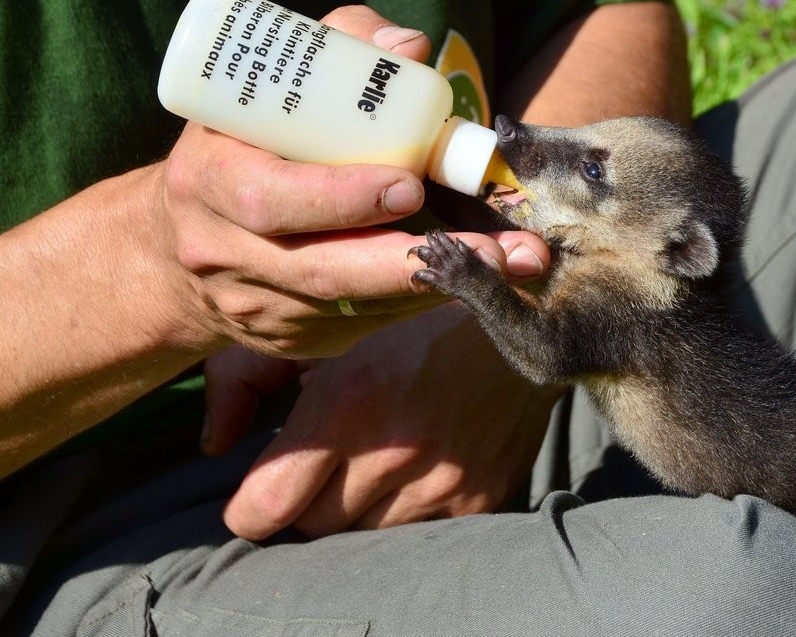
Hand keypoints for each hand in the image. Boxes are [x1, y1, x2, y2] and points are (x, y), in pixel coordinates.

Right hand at [153, 6, 549, 357]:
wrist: (177, 244)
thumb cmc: (240, 146)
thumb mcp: (263, 89)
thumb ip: (337, 49)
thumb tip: (411, 45)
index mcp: (211, 180)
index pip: (268, 199)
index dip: (340, 197)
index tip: (410, 185)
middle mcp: (226, 252)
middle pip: (322, 271)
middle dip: (415, 263)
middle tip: (498, 250)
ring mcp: (258, 306)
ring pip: (354, 307)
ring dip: (438, 287)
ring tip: (513, 267)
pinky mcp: (291, 340)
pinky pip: (362, 326)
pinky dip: (418, 302)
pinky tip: (471, 281)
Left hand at [203, 305, 560, 539]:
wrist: (525, 316)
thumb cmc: (411, 314)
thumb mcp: (325, 327)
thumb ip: (250, 378)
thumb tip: (214, 442)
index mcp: (346, 402)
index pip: (265, 510)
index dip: (253, 507)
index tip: (260, 493)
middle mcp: (392, 451)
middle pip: (312, 527)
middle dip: (308, 501)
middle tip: (324, 466)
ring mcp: (441, 481)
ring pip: (364, 537)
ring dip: (359, 510)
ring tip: (374, 464)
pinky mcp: (480, 499)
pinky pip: (419, 536)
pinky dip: (409, 512)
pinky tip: (418, 471)